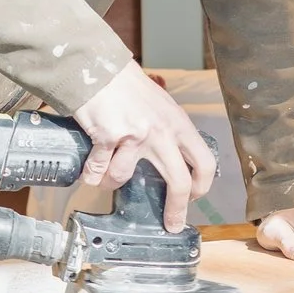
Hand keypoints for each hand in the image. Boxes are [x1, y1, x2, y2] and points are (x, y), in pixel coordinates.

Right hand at [69, 67, 216, 231]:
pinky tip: (88, 171)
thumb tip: (171, 160)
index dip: (202, 186)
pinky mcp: (109, 136)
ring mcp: (136, 135)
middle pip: (179, 182)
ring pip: (125, 178)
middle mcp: (162, 132)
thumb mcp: (161, 106)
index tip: (194, 197)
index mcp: (179, 124)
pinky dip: (91, 174)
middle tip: (171, 223)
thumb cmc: (128, 87)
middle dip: (175, 209)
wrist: (99, 68)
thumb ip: (168, 131)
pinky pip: (98, 169)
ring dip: (111, 183)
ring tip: (105, 179)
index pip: (205, 162)